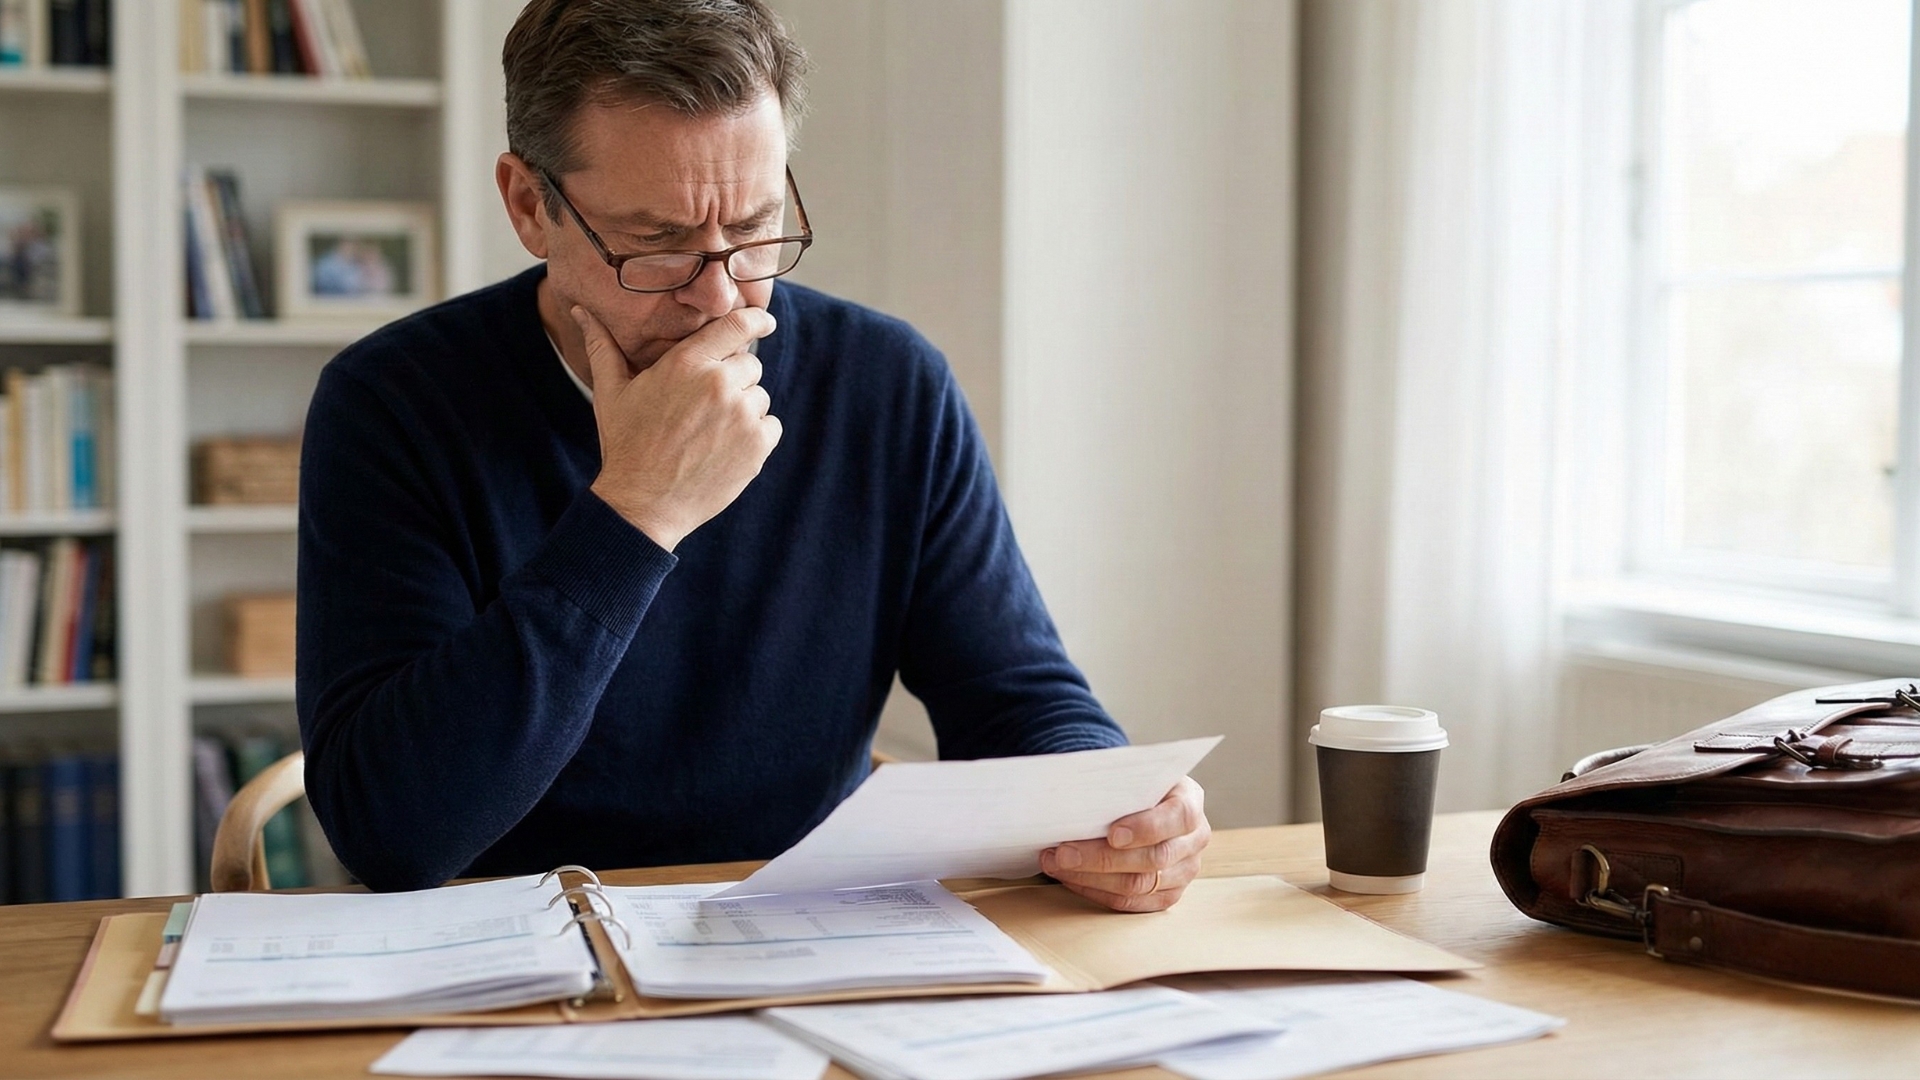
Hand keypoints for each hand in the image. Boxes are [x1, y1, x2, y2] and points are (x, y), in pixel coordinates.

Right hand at [575, 305, 781, 550]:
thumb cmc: (626, 445)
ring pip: (759, 396)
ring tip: (708, 432)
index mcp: (687, 363)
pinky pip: (770, 426)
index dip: (756, 319)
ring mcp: (742, 415)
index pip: (737, 325)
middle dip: (733, 378)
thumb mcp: (610, 392)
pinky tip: (723, 448)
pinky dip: (755, 435)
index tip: (764, 321)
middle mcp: (719, 384)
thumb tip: (580, 310)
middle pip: (749, 363)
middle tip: (703, 406)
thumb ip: (602, 346)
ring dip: (743, 409)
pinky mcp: (758, 445)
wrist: (643, 503)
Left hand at [1040, 776, 1210, 912]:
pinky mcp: (1167, 894)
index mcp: (1190, 802)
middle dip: (1102, 858)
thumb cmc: (1133, 786)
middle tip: (1063, 852)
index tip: (1112, 833)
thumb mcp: (1132, 775)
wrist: (1142, 802)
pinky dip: (1095, 891)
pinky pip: (1130, 902)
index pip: (1178, 817)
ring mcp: (1184, 871)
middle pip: (1153, 858)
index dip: (1146, 827)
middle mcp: (1194, 840)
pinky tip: (1070, 878)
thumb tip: (1074, 797)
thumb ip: (1117, 784)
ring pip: (1139, 885)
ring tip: (1056, 864)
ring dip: (1091, 877)